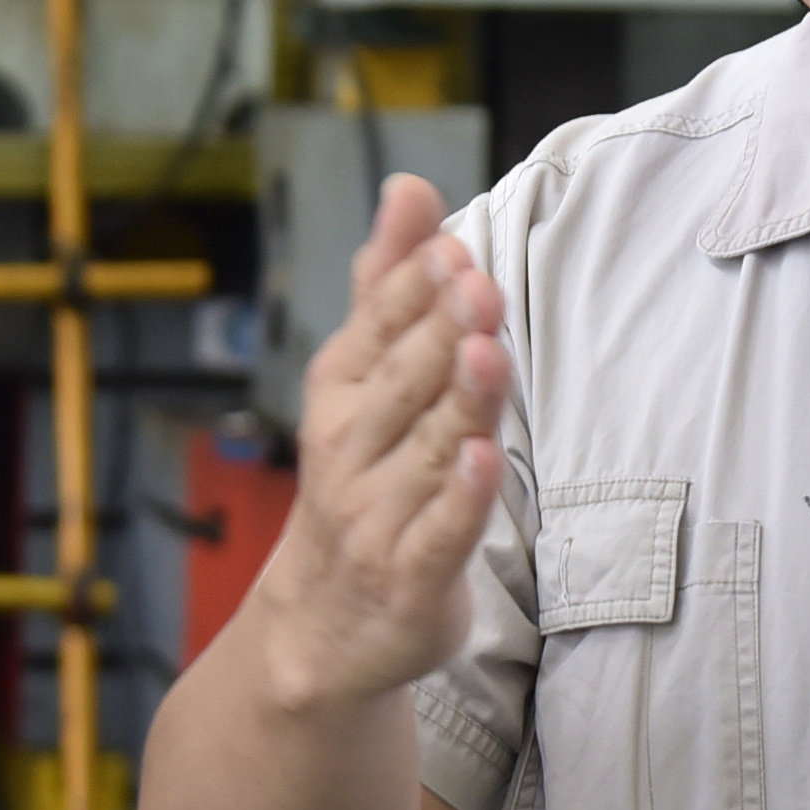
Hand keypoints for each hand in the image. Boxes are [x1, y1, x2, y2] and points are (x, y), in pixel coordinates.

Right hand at [260, 175, 511, 712]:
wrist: (323, 623)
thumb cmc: (360, 478)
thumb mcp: (361, 377)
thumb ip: (386, 284)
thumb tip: (409, 186)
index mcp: (343, 393)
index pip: (377, 330)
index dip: (413, 290)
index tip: (450, 248)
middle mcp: (352, 450)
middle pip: (405, 384)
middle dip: (439, 332)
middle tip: (477, 285)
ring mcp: (379, 517)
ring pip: (428, 451)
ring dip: (458, 403)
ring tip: (486, 351)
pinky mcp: (412, 578)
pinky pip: (439, 535)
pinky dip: (460, 500)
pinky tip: (483, 460)